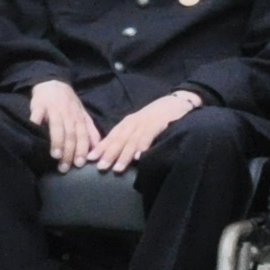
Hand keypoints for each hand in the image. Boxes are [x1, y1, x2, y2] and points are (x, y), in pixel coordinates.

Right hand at [32, 79, 99, 168]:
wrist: (53, 84)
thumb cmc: (69, 105)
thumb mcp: (83, 116)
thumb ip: (90, 131)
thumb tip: (97, 148)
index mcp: (79, 119)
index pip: (82, 136)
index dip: (82, 150)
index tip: (80, 165)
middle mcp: (69, 115)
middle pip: (70, 135)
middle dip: (69, 152)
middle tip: (65, 168)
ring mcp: (54, 110)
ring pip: (57, 127)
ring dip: (57, 141)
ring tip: (56, 156)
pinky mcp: (40, 106)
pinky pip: (37, 115)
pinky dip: (36, 123)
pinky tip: (34, 133)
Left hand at [89, 88, 204, 172]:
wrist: (179, 100)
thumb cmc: (160, 115)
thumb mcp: (141, 123)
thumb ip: (131, 135)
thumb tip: (116, 152)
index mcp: (128, 122)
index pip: (112, 135)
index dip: (101, 147)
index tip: (90, 159)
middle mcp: (134, 122)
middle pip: (119, 139)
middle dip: (109, 153)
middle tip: (100, 167)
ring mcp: (146, 122)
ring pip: (132, 140)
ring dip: (124, 155)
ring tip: (117, 168)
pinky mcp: (159, 123)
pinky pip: (149, 137)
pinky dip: (143, 147)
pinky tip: (139, 158)